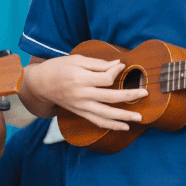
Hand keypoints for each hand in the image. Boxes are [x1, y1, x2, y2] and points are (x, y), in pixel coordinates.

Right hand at [27, 55, 146, 130]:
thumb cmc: (58, 68)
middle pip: (110, 97)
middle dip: (129, 95)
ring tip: (139, 118)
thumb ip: (97, 63)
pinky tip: (124, 126)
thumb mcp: (76, 59)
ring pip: (105, 114)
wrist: (40, 84)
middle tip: (145, 93)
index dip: (117, 71)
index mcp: (80, 78)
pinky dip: (111, 125)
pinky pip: (97, 121)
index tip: (122, 66)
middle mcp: (81, 94)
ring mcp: (80, 105)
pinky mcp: (80, 112)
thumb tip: (118, 64)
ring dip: (124, 117)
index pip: (106, 78)